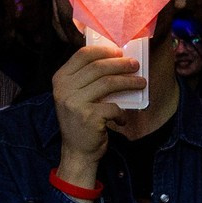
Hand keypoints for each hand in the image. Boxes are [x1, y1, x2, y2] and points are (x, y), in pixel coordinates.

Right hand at [52, 44, 146, 183]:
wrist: (77, 152)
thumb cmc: (80, 121)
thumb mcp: (76, 96)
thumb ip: (87, 79)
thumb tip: (115, 59)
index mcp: (60, 79)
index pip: (82, 55)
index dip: (103, 50)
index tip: (119, 51)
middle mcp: (64, 89)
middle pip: (98, 67)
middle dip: (121, 64)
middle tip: (135, 65)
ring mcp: (75, 102)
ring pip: (108, 83)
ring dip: (128, 82)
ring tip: (141, 83)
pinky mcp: (88, 116)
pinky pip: (113, 106)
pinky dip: (122, 112)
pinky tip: (123, 117)